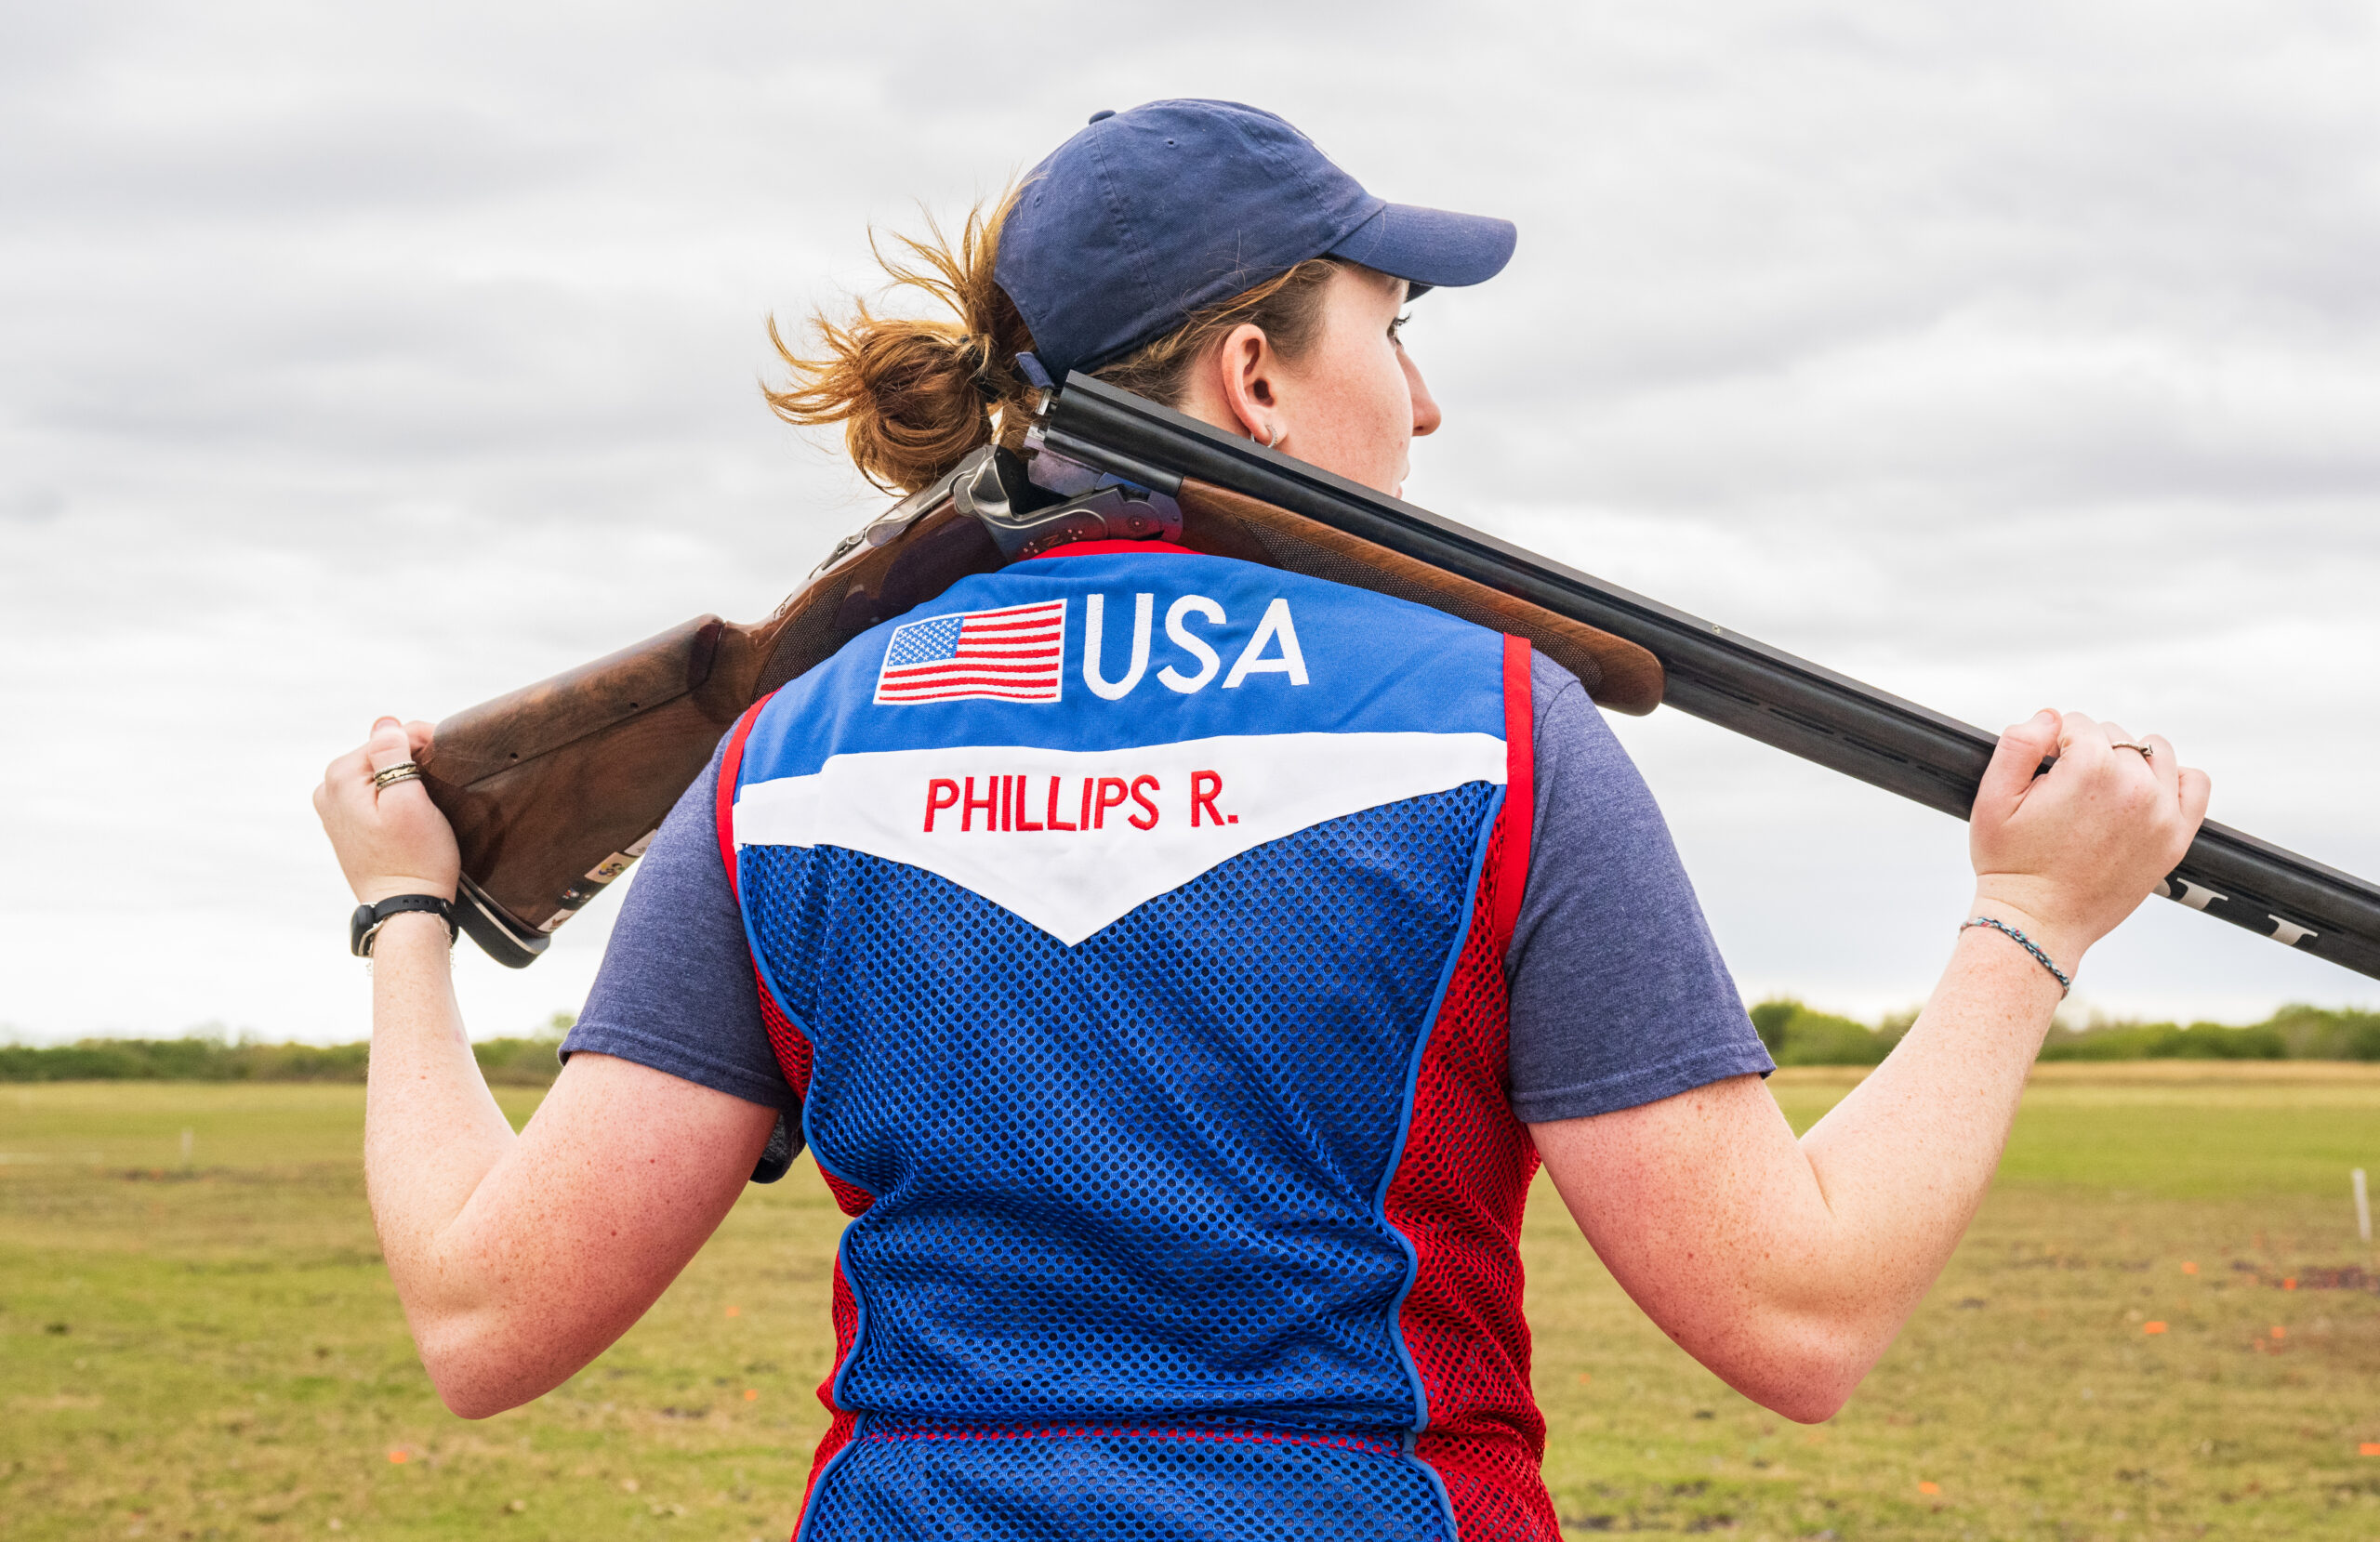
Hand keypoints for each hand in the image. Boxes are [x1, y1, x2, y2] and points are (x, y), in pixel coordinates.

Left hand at [314, 717, 460, 905]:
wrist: (406, 908)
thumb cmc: (416, 858)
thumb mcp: (409, 801)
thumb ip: (392, 755)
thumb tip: (385, 724)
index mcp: (340, 777)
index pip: (389, 738)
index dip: (424, 744)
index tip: (448, 765)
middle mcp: (327, 790)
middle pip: (380, 755)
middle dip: (412, 762)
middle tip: (442, 784)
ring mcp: (333, 810)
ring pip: (377, 775)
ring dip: (404, 779)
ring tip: (428, 800)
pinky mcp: (345, 827)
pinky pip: (372, 796)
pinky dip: (393, 797)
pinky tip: (410, 815)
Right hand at [1966, 709, 2210, 965]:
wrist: (2039, 922)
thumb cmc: (2011, 865)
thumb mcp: (1992, 799)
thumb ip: (2018, 743)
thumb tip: (2051, 717)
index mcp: (2090, 770)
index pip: (2075, 723)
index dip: (2051, 746)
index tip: (2043, 775)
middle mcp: (2134, 786)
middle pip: (2113, 736)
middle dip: (2087, 754)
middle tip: (2065, 794)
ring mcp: (2161, 812)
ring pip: (2153, 751)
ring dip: (2129, 761)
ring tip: (2102, 792)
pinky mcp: (2176, 837)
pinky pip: (2195, 783)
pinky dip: (2174, 779)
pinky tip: (2146, 793)